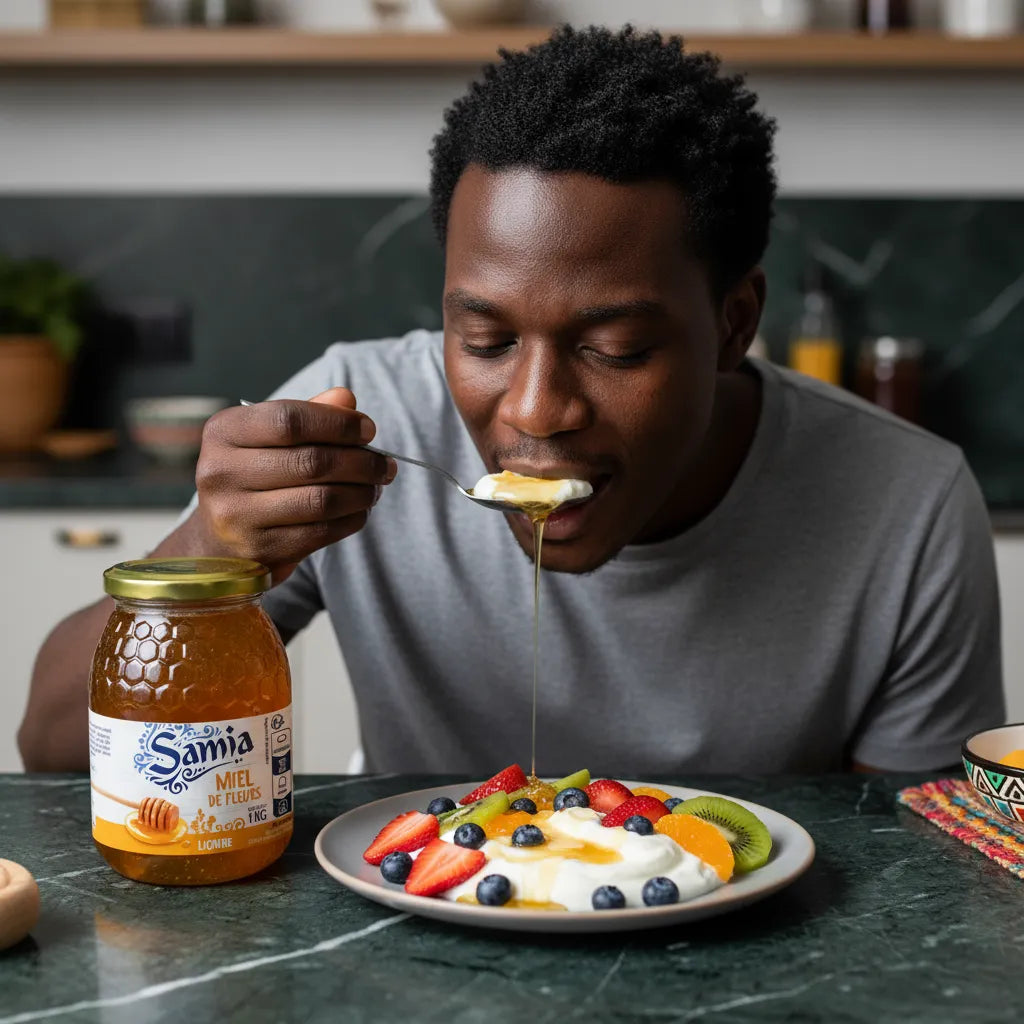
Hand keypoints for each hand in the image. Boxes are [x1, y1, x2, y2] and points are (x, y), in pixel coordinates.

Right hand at [188, 388, 395, 581]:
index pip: (290, 420)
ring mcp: (236, 515)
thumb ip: (309, 414)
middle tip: (386, 464)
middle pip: (311, 462)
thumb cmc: (255, 475)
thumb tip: (346, 399)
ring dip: (362, 492)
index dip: (338, 424)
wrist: (220, 539)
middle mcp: (221, 472)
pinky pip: (321, 531)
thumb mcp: (271, 437)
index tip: (369, 430)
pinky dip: (352, 518)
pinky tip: (361, 509)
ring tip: (377, 486)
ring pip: (321, 500)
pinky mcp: (258, 548)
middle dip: (361, 462)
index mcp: (224, 431)